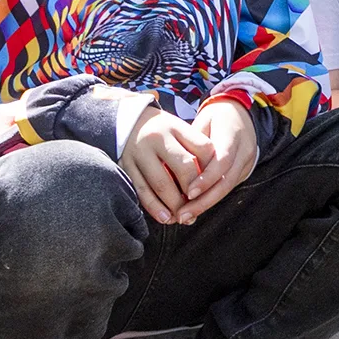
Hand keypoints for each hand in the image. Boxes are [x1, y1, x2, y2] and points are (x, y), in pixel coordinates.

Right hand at [120, 106, 204, 224]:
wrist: (125, 121)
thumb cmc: (161, 132)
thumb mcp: (179, 131)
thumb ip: (194, 150)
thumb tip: (209, 183)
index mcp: (176, 127)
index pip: (203, 149)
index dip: (211, 170)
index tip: (214, 185)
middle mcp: (158, 138)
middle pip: (184, 168)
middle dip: (194, 192)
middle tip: (199, 205)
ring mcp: (140, 153)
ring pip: (162, 183)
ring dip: (175, 204)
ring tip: (183, 217)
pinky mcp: (126, 166)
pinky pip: (142, 190)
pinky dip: (154, 207)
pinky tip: (165, 217)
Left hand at [168, 98, 259, 222]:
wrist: (239, 112)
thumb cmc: (214, 117)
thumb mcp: (201, 123)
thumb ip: (192, 146)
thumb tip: (171, 170)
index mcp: (232, 134)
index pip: (221, 161)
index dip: (206, 179)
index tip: (188, 193)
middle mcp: (244, 149)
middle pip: (226, 180)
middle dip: (205, 200)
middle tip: (184, 214)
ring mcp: (248, 161)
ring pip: (228, 187)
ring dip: (207, 204)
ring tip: (187, 215)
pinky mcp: (246, 170)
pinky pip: (228, 186)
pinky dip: (212, 198)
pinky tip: (196, 207)